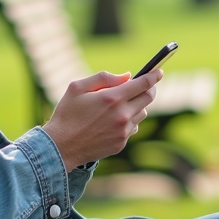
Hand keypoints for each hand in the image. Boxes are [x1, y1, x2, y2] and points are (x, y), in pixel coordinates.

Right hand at [42, 69, 161, 171]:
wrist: (60, 147)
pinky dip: (128, 121)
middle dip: (150, 88)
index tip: (158, 71)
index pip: (144, 84)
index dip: (154, 75)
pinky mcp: (121, 143)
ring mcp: (123, 131)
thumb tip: (127, 76)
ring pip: (142, 113)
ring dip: (137, 105)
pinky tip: (114, 120)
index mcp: (112, 98)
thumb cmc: (67, 114)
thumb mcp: (77, 87)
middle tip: (145, 84)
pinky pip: (133, 127)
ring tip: (121, 104)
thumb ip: (104, 78)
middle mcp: (122, 115)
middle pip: (149, 98)